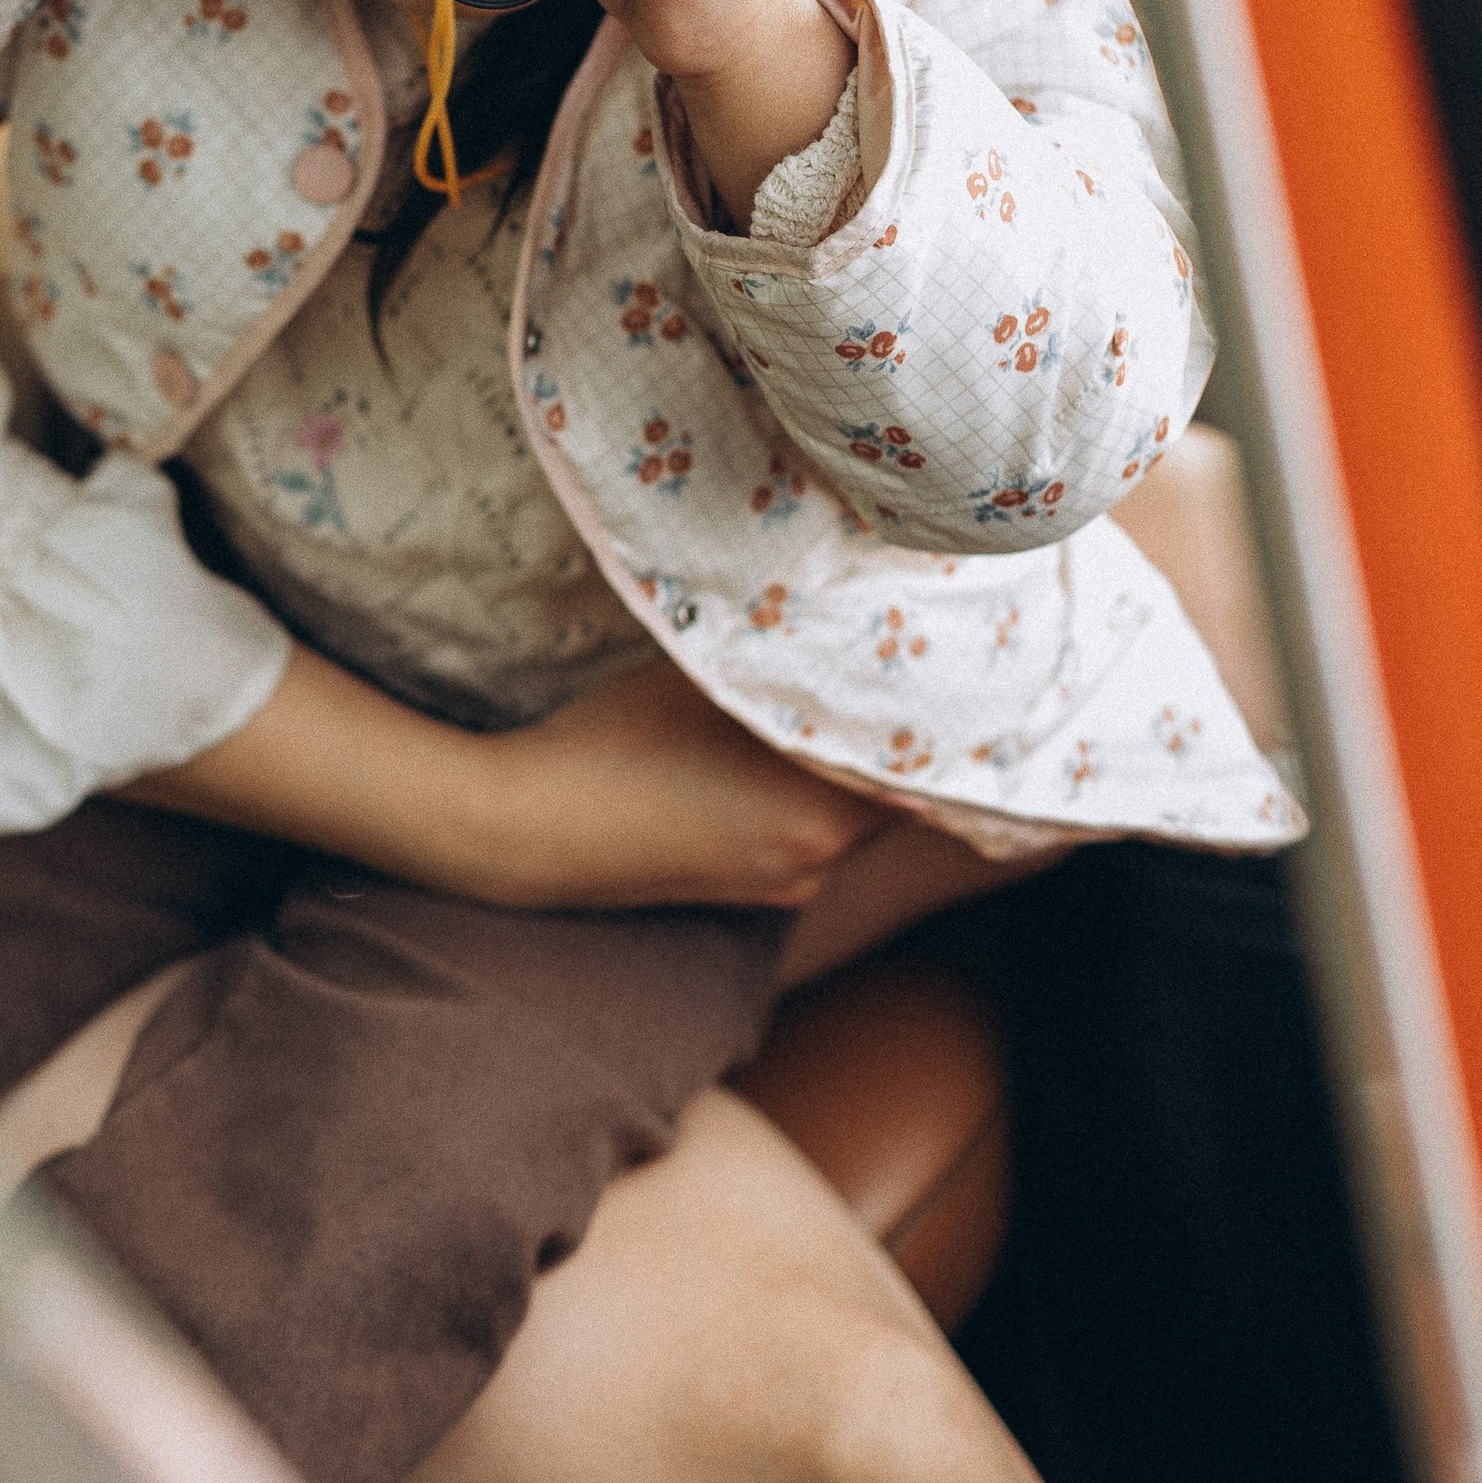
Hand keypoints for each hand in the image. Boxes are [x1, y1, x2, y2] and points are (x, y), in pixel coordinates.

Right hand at [147, 644, 880, 912]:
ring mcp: (783, 882)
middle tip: (913, 639)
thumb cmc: (609, 741)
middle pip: (900, 782)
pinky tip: (783, 730)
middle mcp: (819, 861)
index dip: (951, 700)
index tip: (963, 644)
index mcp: (825, 815)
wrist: (518, 832)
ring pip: (854, 802)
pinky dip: (814, 780)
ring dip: (853, 746)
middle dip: (901, 715)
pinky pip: (810, 823)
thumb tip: (852, 595)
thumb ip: (790, 646)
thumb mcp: (705, 673)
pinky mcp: (747, 887)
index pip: (934, 761)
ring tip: (849, 673)